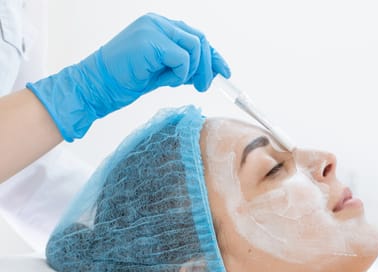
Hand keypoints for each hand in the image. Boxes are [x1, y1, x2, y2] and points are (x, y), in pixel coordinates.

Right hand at [27, 13, 230, 140]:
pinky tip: (167, 81)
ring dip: (192, 71)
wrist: (97, 86)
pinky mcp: (150, 41)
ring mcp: (153, 29)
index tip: (224, 72)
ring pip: (195, 47)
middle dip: (208, 65)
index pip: (195, 36)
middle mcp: (157, 22)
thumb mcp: (162, 73)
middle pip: (199, 39)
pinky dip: (181, 74)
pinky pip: (183, 58)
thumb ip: (183, 67)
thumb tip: (209, 71)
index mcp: (159, 26)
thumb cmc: (126, 80)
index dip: (213, 55)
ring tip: (178, 83)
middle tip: (203, 86)